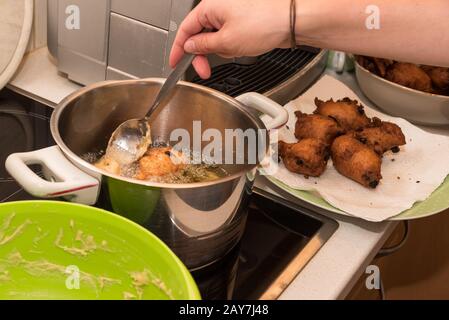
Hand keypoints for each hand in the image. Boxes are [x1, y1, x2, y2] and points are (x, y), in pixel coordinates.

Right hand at [169, 0, 291, 78]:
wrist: (290, 22)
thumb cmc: (263, 24)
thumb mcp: (226, 42)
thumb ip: (203, 46)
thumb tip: (190, 47)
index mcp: (209, 7)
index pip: (185, 30)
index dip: (178, 49)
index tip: (175, 63)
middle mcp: (218, 8)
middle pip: (199, 35)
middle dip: (202, 54)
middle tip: (205, 71)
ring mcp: (230, 15)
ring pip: (214, 38)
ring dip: (221, 50)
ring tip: (236, 50)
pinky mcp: (241, 22)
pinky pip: (227, 38)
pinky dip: (231, 47)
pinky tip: (243, 48)